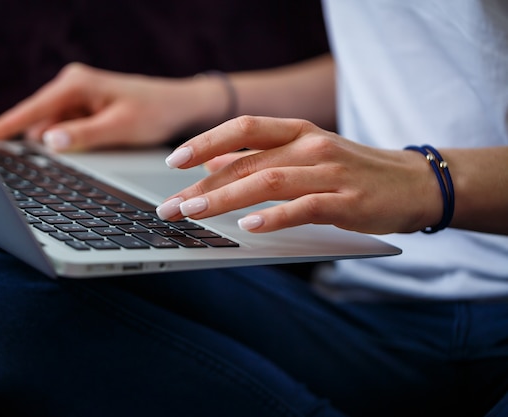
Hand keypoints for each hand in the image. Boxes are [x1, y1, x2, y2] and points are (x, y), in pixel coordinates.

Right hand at [0, 63, 225, 151]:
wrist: (178, 106)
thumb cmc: (154, 113)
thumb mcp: (121, 128)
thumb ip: (84, 135)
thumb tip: (47, 142)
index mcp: (75, 85)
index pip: (30, 111)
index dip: (1, 127)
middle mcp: (70, 87)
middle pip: (36, 121)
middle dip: (38, 143)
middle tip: (68, 157)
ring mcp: (74, 98)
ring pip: (49, 129)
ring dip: (59, 145)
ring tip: (96, 145)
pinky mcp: (81, 110)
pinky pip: (63, 130)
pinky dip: (69, 142)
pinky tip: (91, 146)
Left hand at [156, 116, 442, 234]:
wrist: (413, 183)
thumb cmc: (352, 170)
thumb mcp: (305, 152)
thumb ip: (261, 156)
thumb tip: (211, 162)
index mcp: (297, 131)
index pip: (243, 128)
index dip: (206, 142)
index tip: (175, 161)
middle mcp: (310, 146)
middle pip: (247, 161)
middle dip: (203, 184)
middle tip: (172, 205)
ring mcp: (329, 172)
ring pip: (268, 181)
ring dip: (226, 199)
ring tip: (194, 213)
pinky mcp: (346, 201)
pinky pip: (303, 207)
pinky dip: (273, 217)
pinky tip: (247, 227)